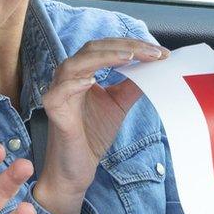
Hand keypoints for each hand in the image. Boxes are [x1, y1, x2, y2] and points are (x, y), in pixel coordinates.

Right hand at [36, 38, 167, 213]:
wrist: (76, 168)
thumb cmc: (92, 135)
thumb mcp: (119, 105)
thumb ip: (132, 85)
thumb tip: (153, 66)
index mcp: (82, 72)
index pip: (105, 48)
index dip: (132, 45)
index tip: (160, 52)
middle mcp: (68, 78)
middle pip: (92, 49)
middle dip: (124, 48)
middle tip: (153, 53)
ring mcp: (58, 93)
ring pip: (74, 64)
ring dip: (103, 58)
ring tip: (129, 58)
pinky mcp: (54, 112)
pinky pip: (58, 92)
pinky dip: (73, 84)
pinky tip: (92, 81)